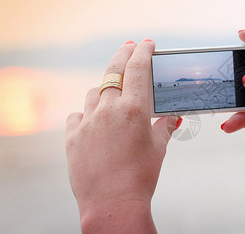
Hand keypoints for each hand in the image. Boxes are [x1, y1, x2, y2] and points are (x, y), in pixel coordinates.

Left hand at [66, 39, 180, 232]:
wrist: (113, 202)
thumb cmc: (140, 176)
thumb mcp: (158, 148)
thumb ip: (164, 127)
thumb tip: (172, 118)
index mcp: (132, 109)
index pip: (136, 69)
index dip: (142, 52)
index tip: (146, 43)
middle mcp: (107, 110)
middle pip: (112, 72)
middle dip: (122, 55)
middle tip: (128, 46)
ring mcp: (87, 122)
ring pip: (94, 93)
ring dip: (105, 89)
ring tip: (114, 94)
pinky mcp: (72, 137)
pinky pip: (78, 115)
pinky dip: (88, 114)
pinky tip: (94, 121)